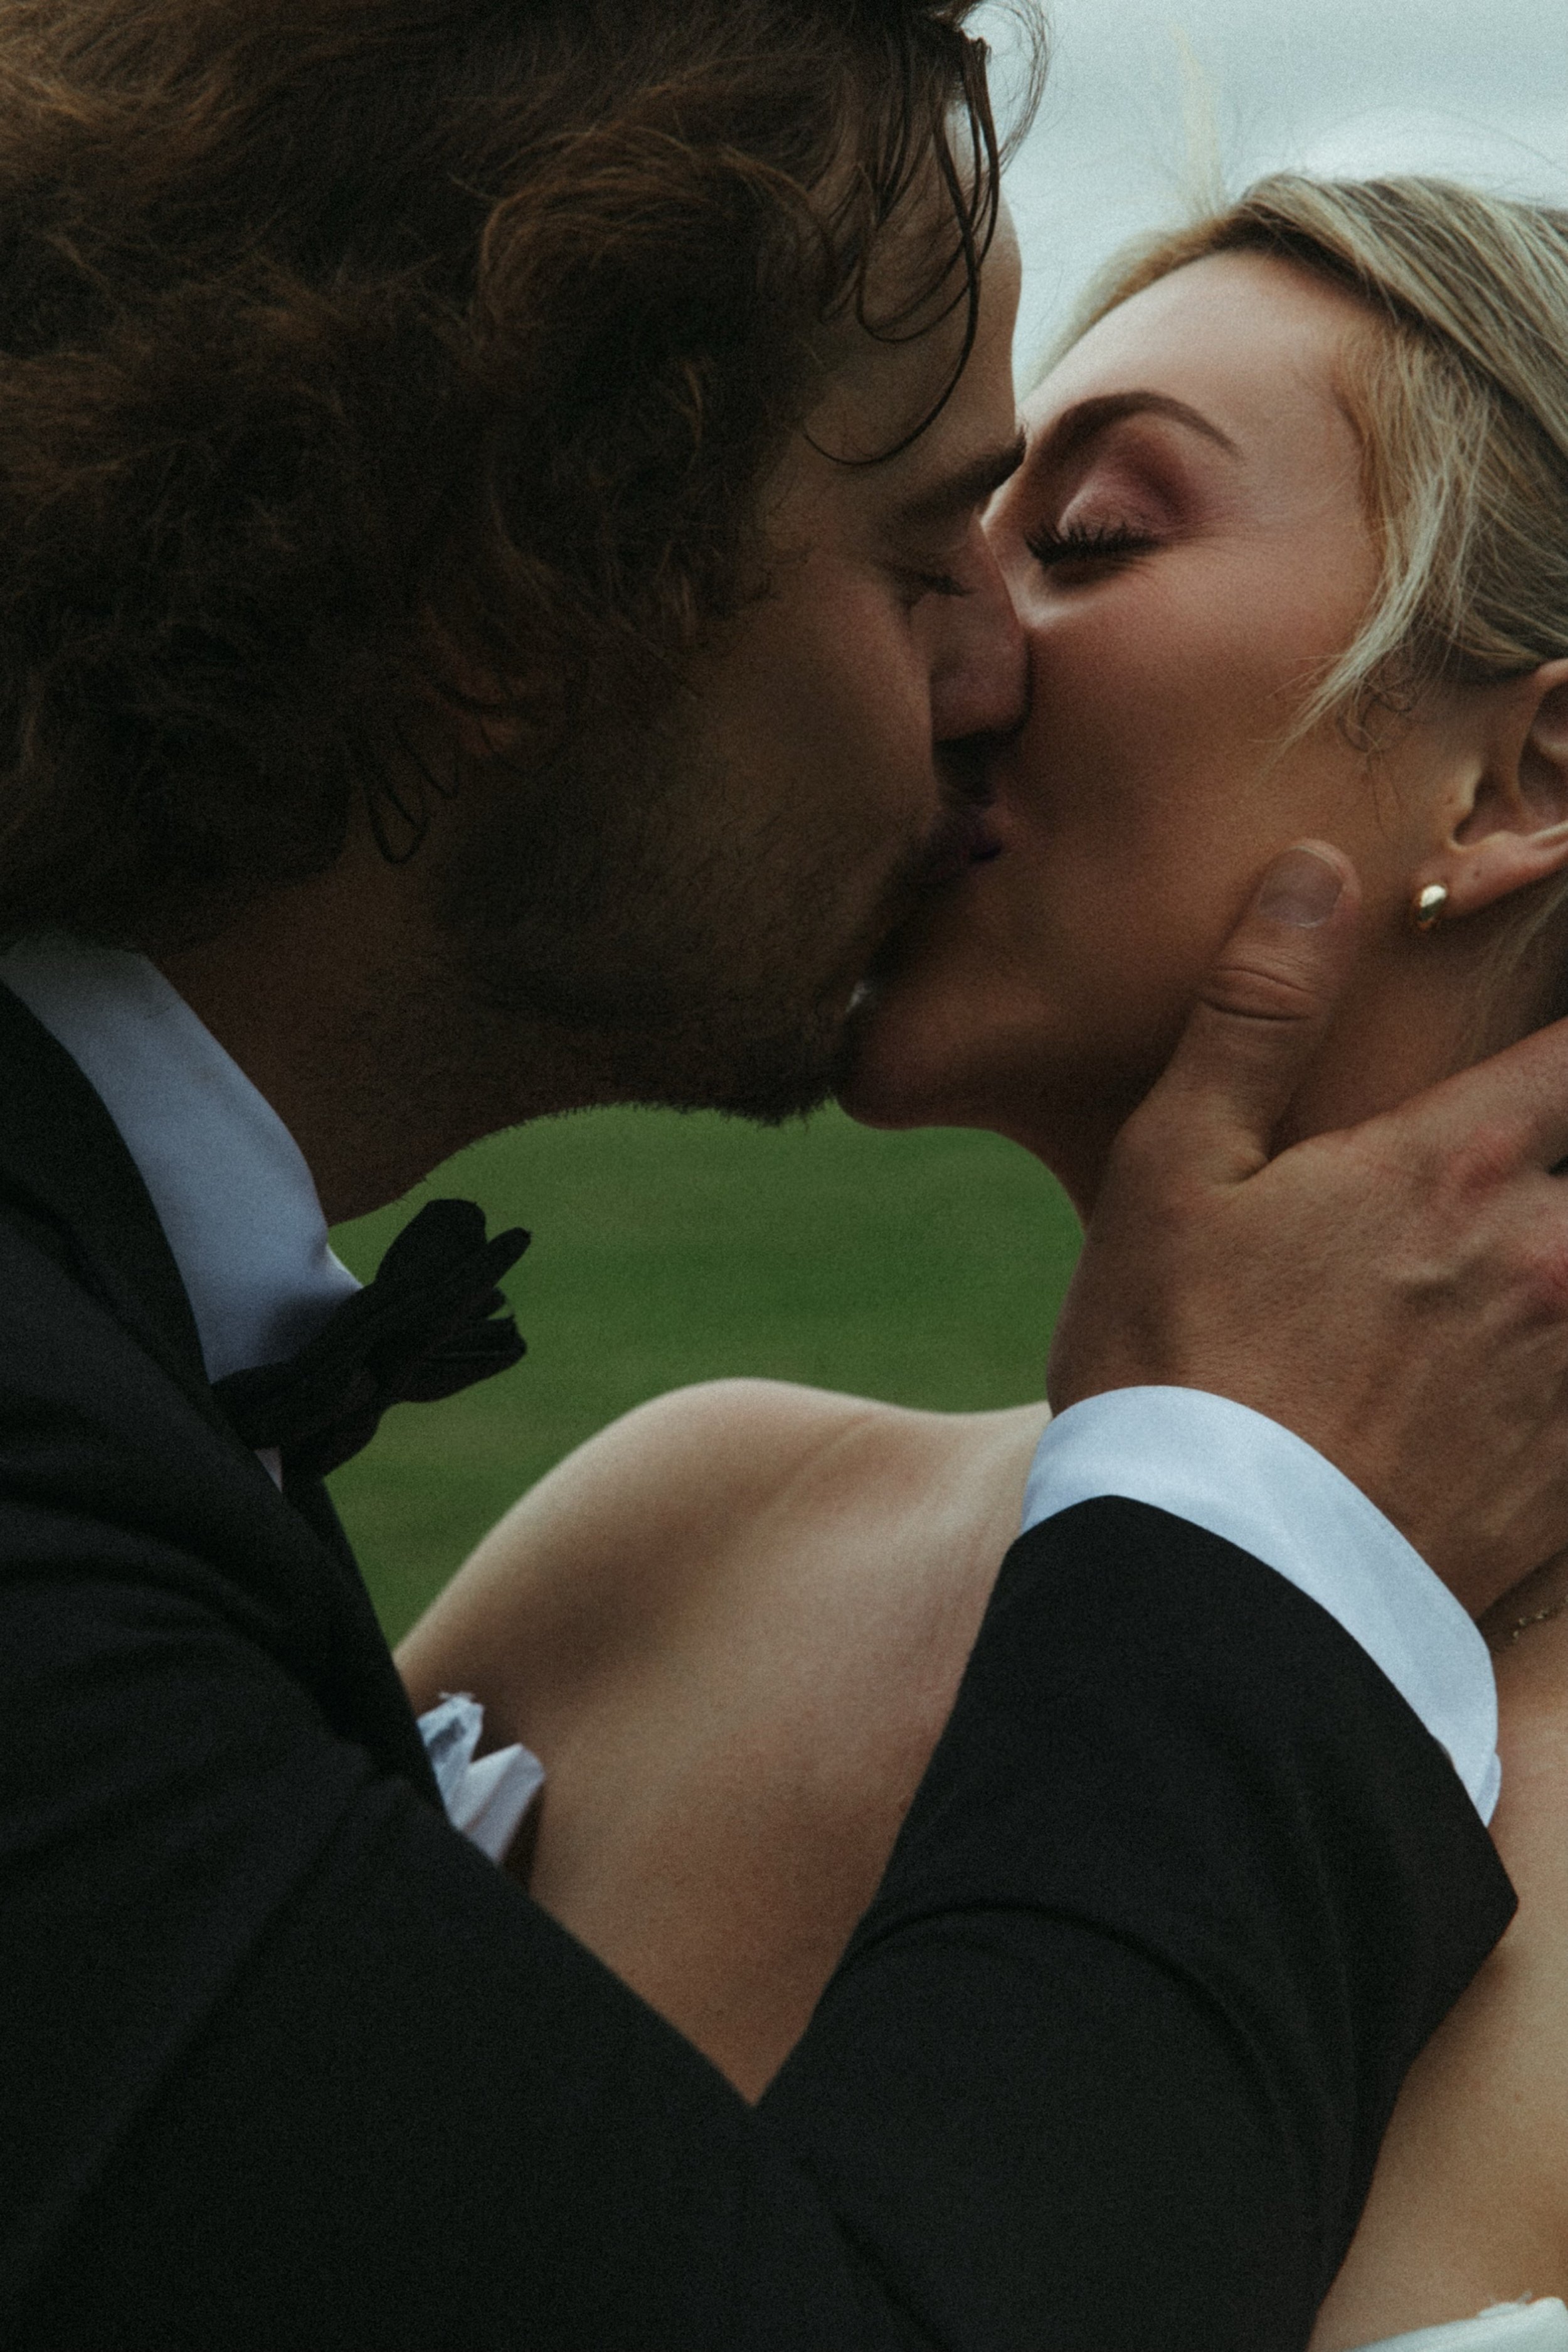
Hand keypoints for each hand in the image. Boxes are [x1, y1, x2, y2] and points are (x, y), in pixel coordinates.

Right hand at [1048, 842, 1567, 1616]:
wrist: (1216, 1586)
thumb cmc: (1174, 1365)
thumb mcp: (1174, 1172)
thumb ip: (1257, 1014)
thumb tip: (1318, 871)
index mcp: (1455, 1164)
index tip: (1550, 1046)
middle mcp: (1550, 1255)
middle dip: (1565, 1149)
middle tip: (1525, 1171)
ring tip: (1533, 1275)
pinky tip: (1530, 1375)